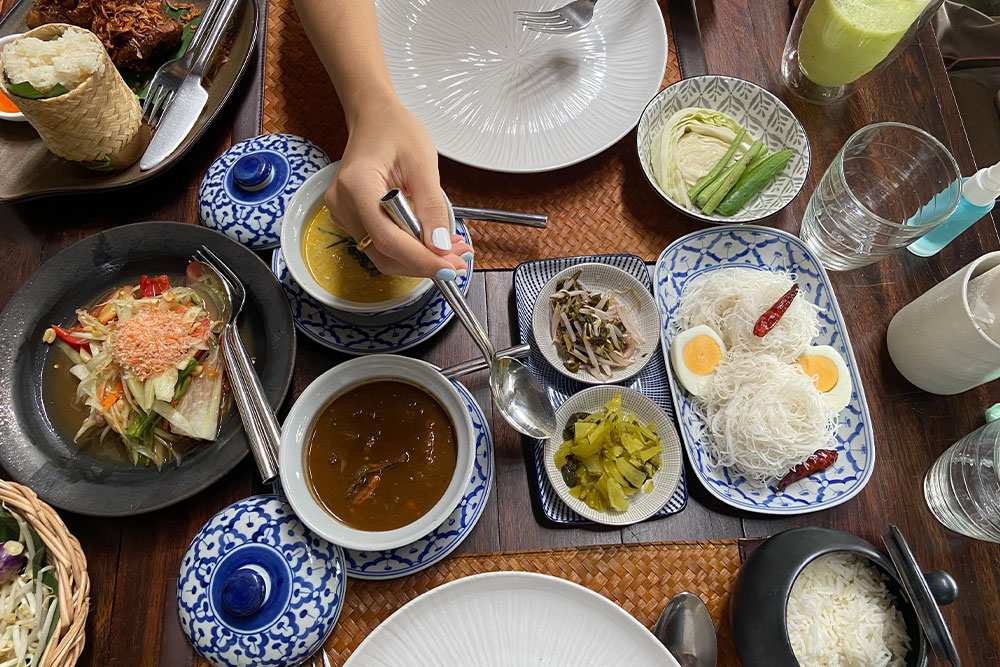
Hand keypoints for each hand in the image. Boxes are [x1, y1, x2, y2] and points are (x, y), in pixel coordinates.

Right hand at [324, 100, 472, 279]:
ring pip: (383, 255)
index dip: (421, 259)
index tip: (450, 267)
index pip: (388, 239)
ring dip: (418, 259)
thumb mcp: (423, 164)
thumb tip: (439, 246)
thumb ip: (432, 208)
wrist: (374, 118)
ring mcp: (343, 214)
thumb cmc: (396, 131)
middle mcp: (342, 204)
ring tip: (450, 250)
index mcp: (356, 186)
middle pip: (384, 253)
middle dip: (424, 263)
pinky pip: (380, 245)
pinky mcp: (351, 219)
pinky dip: (408, 249)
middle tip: (459, 261)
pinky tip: (430, 242)